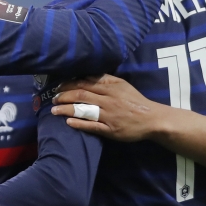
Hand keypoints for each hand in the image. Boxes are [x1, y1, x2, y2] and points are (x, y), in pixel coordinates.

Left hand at [51, 74, 165, 141]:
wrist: (151, 119)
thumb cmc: (135, 101)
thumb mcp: (122, 85)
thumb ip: (106, 79)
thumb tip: (87, 75)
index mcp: (110, 87)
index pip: (85, 83)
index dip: (69, 85)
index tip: (58, 87)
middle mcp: (108, 100)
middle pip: (81, 95)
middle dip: (64, 97)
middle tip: (53, 100)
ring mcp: (109, 115)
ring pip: (84, 110)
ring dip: (67, 110)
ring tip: (54, 111)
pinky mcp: (110, 130)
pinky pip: (92, 126)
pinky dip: (79, 124)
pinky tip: (68, 123)